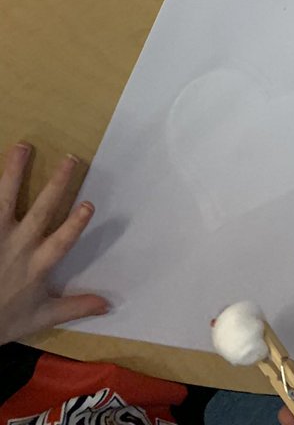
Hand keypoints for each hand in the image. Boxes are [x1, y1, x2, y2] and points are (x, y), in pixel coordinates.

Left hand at [0, 143, 108, 344]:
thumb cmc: (2, 320)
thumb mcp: (40, 317)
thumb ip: (74, 306)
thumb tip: (108, 304)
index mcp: (37, 266)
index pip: (61, 241)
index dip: (74, 223)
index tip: (88, 203)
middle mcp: (18, 247)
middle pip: (40, 211)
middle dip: (56, 185)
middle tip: (69, 159)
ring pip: (6, 199)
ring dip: (14, 172)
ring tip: (22, 147)